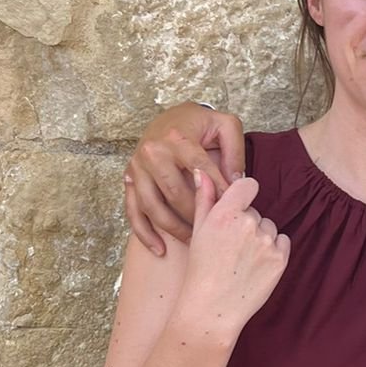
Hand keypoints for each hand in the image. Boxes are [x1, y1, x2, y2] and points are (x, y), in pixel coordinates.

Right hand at [124, 104, 245, 254]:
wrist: (170, 117)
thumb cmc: (200, 124)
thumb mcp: (224, 125)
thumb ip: (235, 151)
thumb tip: (236, 182)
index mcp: (177, 138)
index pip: (200, 170)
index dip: (217, 191)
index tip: (233, 210)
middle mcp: (152, 153)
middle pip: (175, 193)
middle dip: (196, 216)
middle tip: (216, 233)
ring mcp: (137, 168)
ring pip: (153, 207)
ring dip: (174, 229)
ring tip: (195, 243)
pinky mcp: (128, 180)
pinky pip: (133, 212)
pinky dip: (145, 234)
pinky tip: (160, 249)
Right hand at [176, 173, 289, 341]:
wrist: (213, 308)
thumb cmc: (201, 270)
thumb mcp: (198, 231)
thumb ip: (205, 199)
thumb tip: (204, 174)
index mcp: (226, 214)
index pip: (248, 185)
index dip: (244, 194)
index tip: (238, 206)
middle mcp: (248, 224)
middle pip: (256, 211)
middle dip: (246, 224)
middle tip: (230, 247)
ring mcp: (267, 241)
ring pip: (269, 227)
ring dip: (260, 237)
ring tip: (242, 259)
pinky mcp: (281, 259)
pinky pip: (282, 242)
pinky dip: (273, 250)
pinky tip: (255, 265)